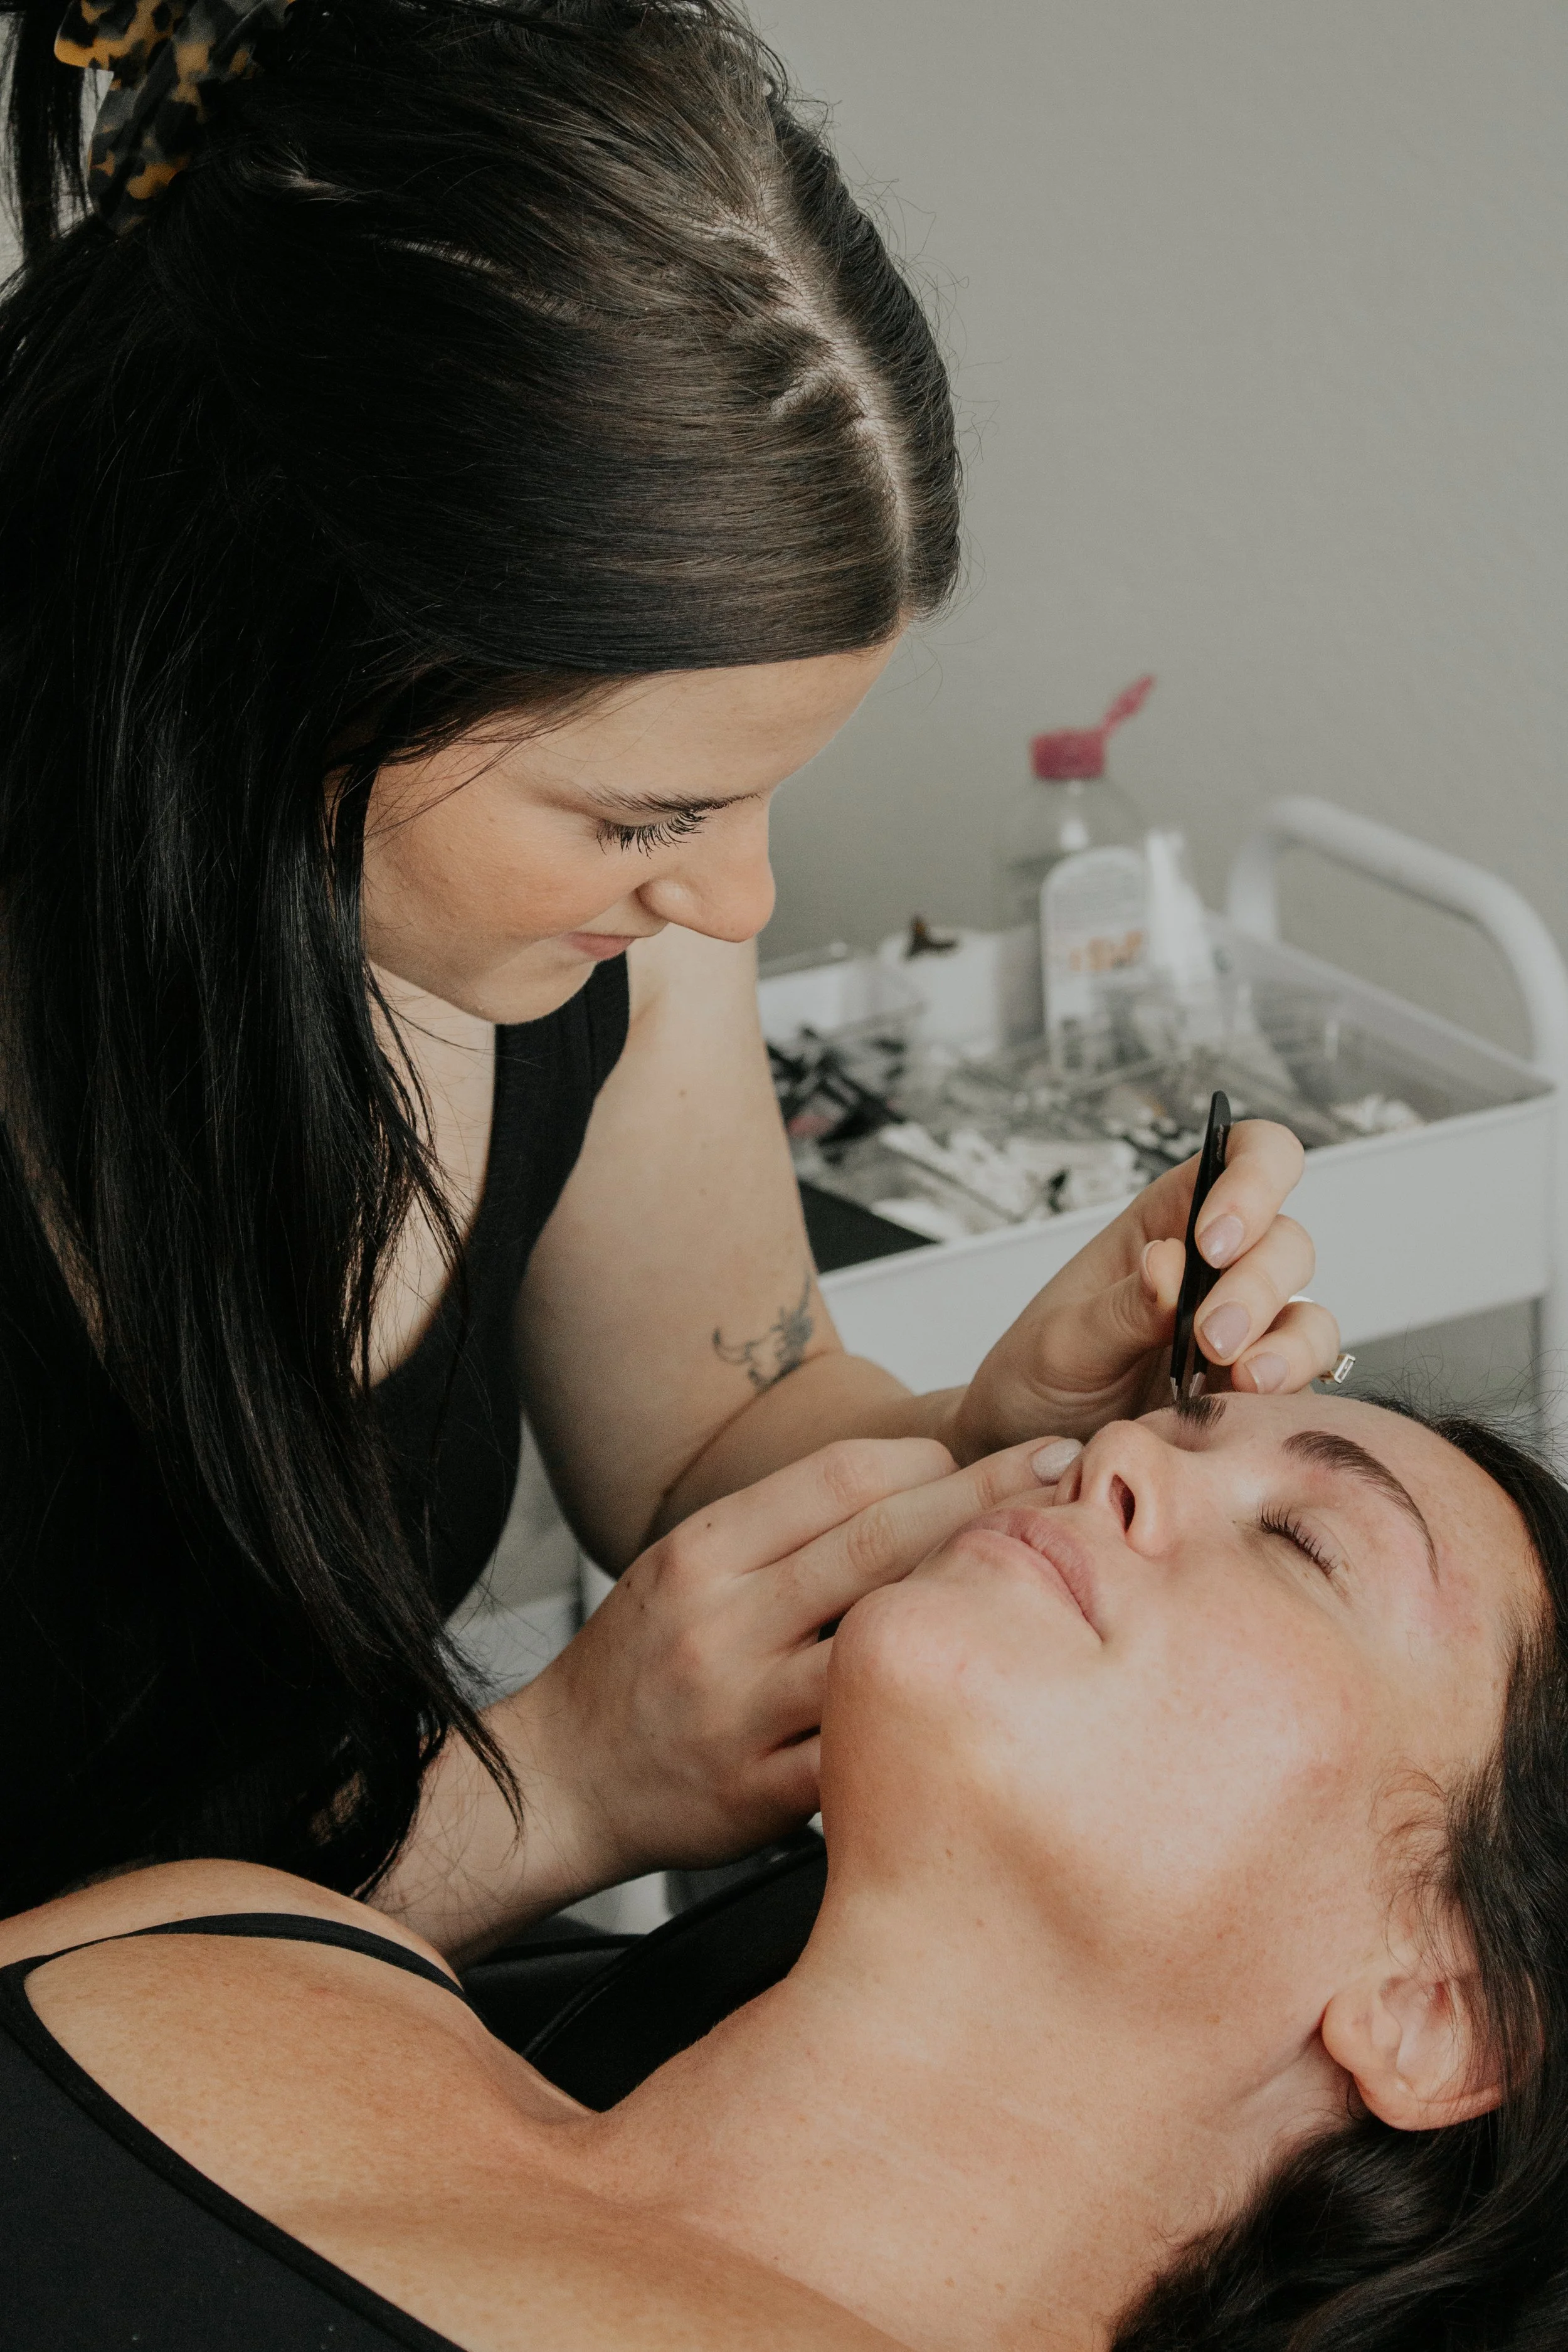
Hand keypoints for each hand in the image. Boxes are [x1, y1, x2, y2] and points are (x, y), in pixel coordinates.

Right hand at [524, 1432, 1065, 1890]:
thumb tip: (919, 1479)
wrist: (563, 1779)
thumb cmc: (641, 1667)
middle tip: (1065, 1472)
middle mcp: (722, 1621)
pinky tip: (996, 1694)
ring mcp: (743, 1711)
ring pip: (885, 1640)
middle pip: (881, 1540)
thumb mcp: (689, 1567)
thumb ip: (787, 1529)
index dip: (938, 1460)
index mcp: (705, 1552)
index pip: (841, 1477)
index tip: (998, 1453)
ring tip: (1056, 1576)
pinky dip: (933, 1715)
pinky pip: (869, 1747)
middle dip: (989, 1498)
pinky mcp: (762, 1794)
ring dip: (979, 1604)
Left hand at [948, 1119, 1341, 1459]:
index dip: (1251, 1179)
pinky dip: (1291, 1379)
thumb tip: (1171, 1266)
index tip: (1214, 1242)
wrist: (1035, 1453)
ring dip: (1284, 1338)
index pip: (1240, 1155)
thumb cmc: (1037, 1379)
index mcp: (1164, 1220)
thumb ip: (1119, 1309)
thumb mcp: (1059, 1343)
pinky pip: (1305, 1369)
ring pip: (1304, 1305)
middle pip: (1282, 1238)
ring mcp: (1245, 1325)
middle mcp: (1215, 1264)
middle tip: (1209, 1336)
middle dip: (1256, 1284)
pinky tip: (1247, 1400)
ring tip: (1238, 1377)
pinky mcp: (1256, 1381)